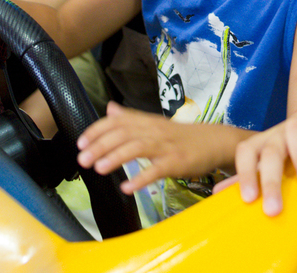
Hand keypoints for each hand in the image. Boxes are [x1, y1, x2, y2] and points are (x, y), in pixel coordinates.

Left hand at [76, 102, 237, 194]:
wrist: (216, 141)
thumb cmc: (182, 136)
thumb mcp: (155, 124)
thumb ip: (131, 117)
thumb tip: (110, 108)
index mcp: (147, 121)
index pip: (117, 121)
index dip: (97, 130)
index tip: (80, 143)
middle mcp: (154, 130)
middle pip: (123, 133)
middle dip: (100, 145)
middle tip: (82, 160)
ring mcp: (166, 146)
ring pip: (137, 147)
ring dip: (116, 158)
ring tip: (99, 169)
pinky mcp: (177, 162)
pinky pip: (157, 170)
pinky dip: (141, 178)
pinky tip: (127, 188)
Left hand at [233, 105, 296, 216]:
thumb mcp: (279, 159)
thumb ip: (254, 174)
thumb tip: (221, 193)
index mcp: (268, 140)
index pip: (247, 150)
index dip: (245, 173)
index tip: (248, 199)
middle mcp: (283, 129)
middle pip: (271, 149)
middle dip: (271, 180)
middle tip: (273, 209)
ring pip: (296, 131)